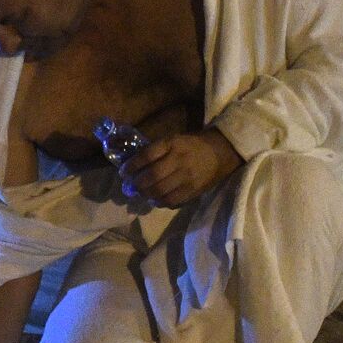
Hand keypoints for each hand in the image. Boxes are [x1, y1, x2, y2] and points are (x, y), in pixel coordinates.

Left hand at [120, 129, 243, 206]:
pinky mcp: (193, 191)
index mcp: (173, 144)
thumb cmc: (190, 145)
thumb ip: (155, 150)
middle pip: (152, 176)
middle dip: (137, 183)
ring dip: (146, 195)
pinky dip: (159, 202)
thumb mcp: (173, 140)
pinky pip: (172, 201)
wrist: (219, 153)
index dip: (132, 165)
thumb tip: (131, 164)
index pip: (147, 156)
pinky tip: (154, 200)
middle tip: (130, 186)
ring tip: (141, 193)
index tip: (123, 171)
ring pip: (160, 191)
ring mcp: (187, 178)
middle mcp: (180, 161)